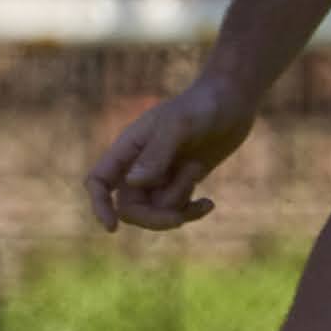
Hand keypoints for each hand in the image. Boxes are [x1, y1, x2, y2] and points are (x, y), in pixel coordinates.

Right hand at [86, 71, 255, 231]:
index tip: (111, 228)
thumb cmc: (202, 106)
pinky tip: (210, 203)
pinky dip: (192, 211)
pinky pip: (178, 209)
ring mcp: (161, 175)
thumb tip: (133, 184)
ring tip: (196, 170)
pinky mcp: (182, 181)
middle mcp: (139, 165)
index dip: (99, 205)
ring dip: (178, 204)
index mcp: (128, 148)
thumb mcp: (179, 126)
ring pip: (156, 210)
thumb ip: (156, 154)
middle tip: (179, 218)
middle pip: (129, 207)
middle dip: (153, 218)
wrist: (231, 101)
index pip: (98, 181)